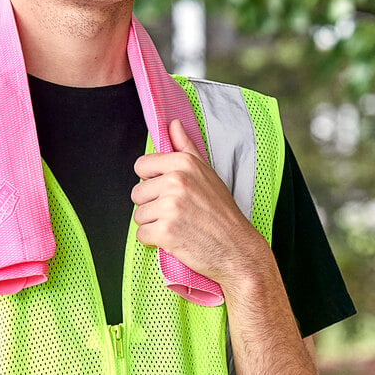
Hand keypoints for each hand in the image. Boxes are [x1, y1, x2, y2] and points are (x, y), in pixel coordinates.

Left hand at [131, 119, 267, 289]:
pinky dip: (154, 240)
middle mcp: (176, 181)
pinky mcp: (165, 231)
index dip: (151, 181)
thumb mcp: (207, 173)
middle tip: (178, 213)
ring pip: (138, 215)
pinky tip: (175, 238)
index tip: (168, 191)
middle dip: (152, 205)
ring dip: (154, 224)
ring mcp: (170, 206)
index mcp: (184, 163)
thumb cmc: (222, 213)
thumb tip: (172, 124)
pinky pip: (141, 234)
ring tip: (179, 225)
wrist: (237, 249)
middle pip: (137, 192)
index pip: (141, 166)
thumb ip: (185, 147)